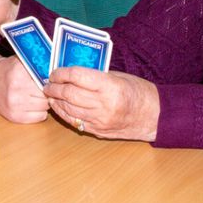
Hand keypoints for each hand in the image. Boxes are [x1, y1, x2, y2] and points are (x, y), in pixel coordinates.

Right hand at [0, 56, 49, 122]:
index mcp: (18, 74)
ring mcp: (15, 106)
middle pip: (46, 94)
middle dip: (46, 91)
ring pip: (45, 106)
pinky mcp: (16, 117)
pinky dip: (40, 111)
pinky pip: (41, 116)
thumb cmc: (6, 72)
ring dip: (44, 101)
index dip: (49, 80)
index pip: (46, 80)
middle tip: (41, 87)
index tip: (49, 79)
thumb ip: (36, 63)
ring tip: (35, 95)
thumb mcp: (19, 62)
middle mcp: (16, 91)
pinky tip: (32, 104)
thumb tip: (55, 69)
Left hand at [44, 67, 159, 140]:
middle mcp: (104, 105)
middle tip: (47, 83)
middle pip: (69, 94)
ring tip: (50, 94)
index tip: (54, 72)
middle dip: (54, 88)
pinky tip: (59, 106)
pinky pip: (74, 122)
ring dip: (55, 101)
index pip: (77, 76)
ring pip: (69, 109)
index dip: (61, 73)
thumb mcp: (118, 77)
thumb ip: (95, 76)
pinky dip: (63, 113)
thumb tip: (70, 73)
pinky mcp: (98, 131)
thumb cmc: (138, 92)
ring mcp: (100, 120)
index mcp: (110, 87)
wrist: (154, 116)